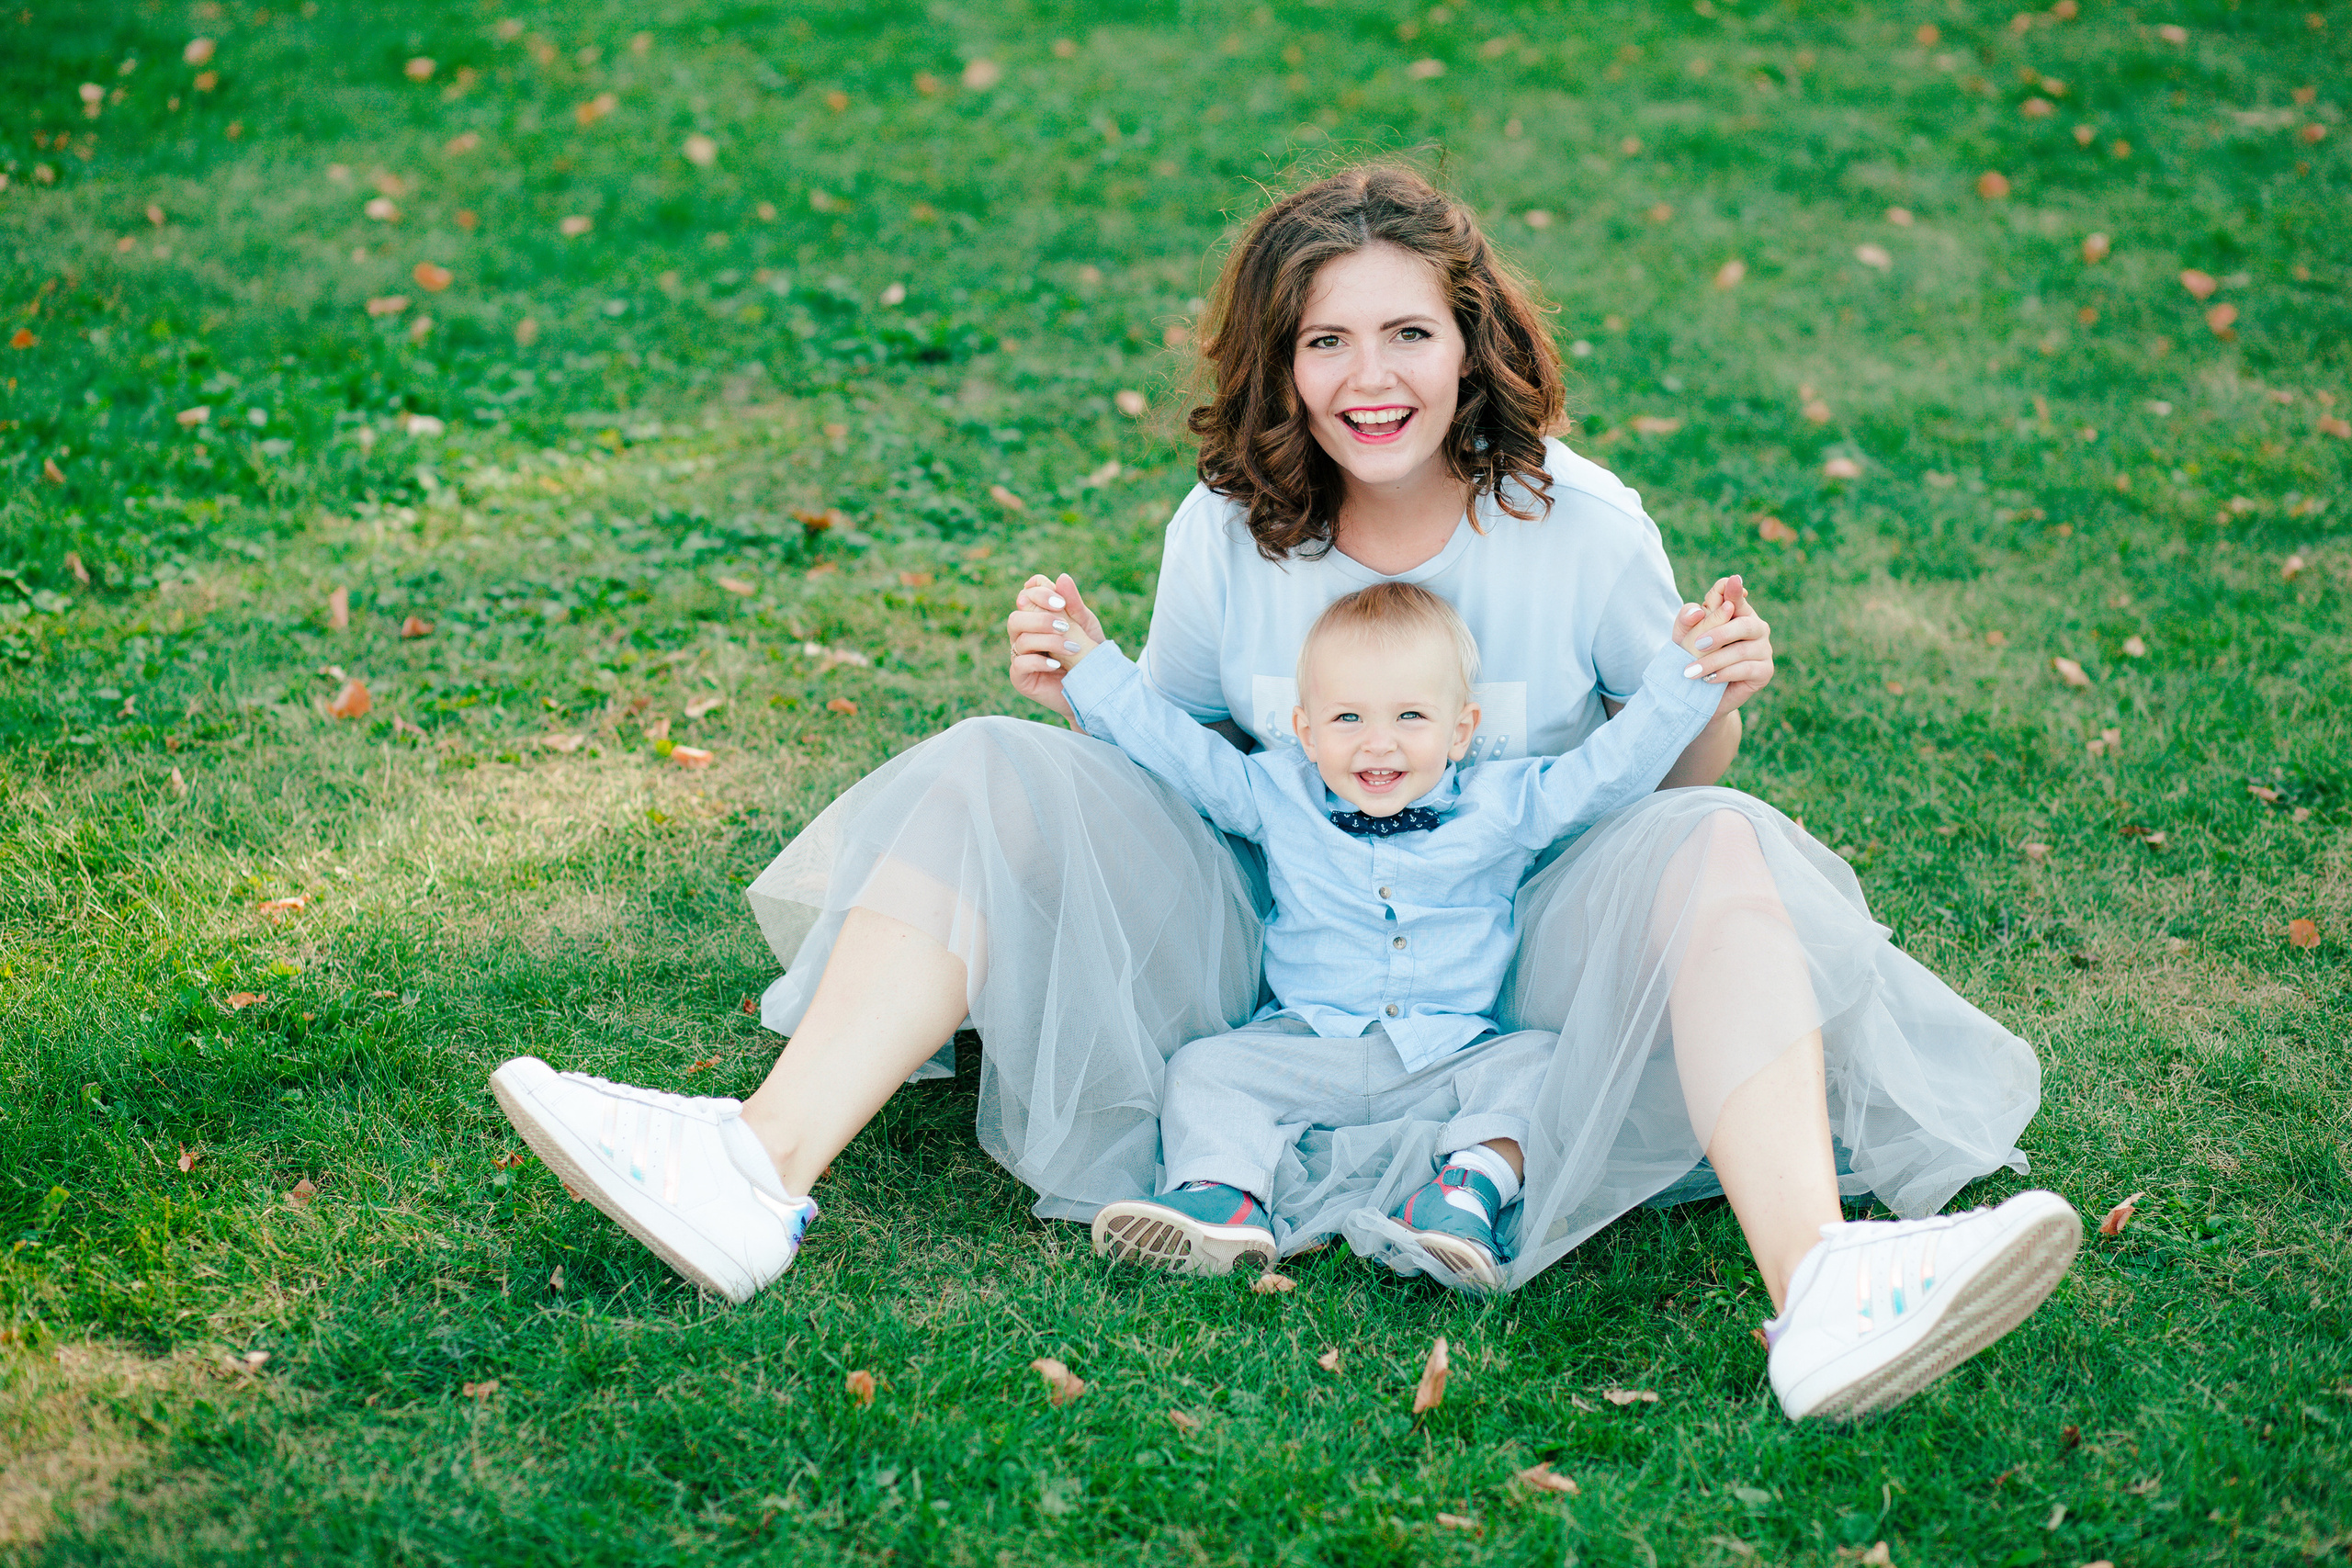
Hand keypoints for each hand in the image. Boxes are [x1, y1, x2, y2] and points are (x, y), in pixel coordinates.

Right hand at [1005, 573, 1105, 720]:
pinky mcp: (1021, 677)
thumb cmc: (1088, 653)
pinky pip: (1020, 664)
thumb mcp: (1085, 624)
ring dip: (1047, 640)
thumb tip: (1061, 577)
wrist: (1095, 688)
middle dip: (1041, 618)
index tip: (1060, 601)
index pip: (1027, 593)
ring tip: (1072, 648)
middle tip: (1064, 626)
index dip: (1039, 592)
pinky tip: (1057, 664)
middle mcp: (1024, 633)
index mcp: (1037, 615)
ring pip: (1019, 638)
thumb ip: (1072, 603)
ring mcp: (1020, 655)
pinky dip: (1039, 661)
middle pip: (1017, 616)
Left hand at [1672, 574, 1774, 715]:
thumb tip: (1698, 610)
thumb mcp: (1683, 636)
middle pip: (1745, 623)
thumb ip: (1686, 619)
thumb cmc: (1692, 657)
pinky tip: (1708, 679)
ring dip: (1714, 661)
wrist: (1698, 693)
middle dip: (1720, 633)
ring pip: (1742, 650)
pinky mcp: (1765, 672)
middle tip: (1697, 645)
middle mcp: (1756, 628)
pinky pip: (1747, 669)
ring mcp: (1763, 649)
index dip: (1732, 590)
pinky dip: (1724, 673)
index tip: (1729, 583)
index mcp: (1738, 613)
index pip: (1735, 597)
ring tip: (1691, 671)